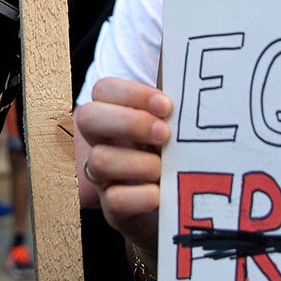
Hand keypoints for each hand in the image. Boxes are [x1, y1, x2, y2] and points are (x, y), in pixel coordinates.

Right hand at [77, 77, 171, 250]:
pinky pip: (115, 199)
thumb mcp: (180, 128)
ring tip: (165, 169)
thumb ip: (178, 106)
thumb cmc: (181, 158)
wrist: (187, 209)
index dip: (131, 94)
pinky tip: (161, 194)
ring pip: (100, 160)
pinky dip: (142, 196)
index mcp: (118, 117)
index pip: (104, 90)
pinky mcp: (115, 211)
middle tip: (165, 135)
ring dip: (139, 162)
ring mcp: (105, 178)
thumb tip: (192, 69)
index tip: (167, 106)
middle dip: (129, 122)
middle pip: (88, 117)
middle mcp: (103, 143)